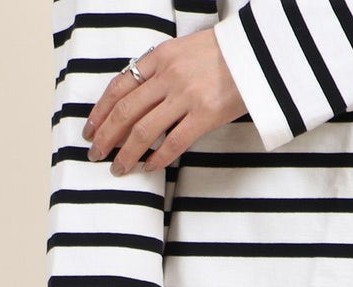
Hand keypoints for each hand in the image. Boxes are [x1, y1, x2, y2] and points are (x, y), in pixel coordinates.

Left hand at [84, 30, 247, 174]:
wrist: (262, 52)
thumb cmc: (223, 54)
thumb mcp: (184, 51)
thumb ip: (160, 71)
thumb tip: (135, 99)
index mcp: (161, 57)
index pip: (119, 86)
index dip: (100, 111)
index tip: (89, 129)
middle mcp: (169, 76)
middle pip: (125, 111)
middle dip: (105, 137)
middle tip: (95, 155)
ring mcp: (187, 95)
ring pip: (143, 131)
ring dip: (125, 154)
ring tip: (117, 169)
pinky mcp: (205, 115)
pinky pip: (173, 143)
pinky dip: (158, 159)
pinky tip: (149, 168)